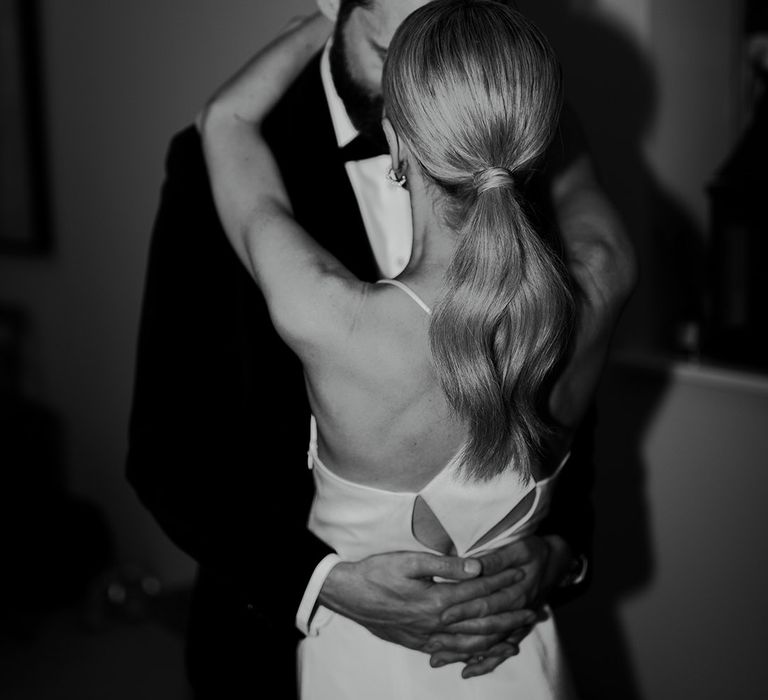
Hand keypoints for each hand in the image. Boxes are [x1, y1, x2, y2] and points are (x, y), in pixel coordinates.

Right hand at [318, 551, 523, 651]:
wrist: (348, 595)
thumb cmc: (377, 572)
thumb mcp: (409, 561)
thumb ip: (444, 565)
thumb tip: (476, 567)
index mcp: (436, 600)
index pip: (478, 591)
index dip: (501, 584)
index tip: (521, 576)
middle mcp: (436, 623)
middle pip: (481, 620)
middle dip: (509, 615)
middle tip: (532, 610)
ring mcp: (428, 637)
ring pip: (471, 642)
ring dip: (497, 638)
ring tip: (517, 634)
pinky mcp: (419, 644)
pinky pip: (453, 653)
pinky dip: (473, 654)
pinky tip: (484, 652)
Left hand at [428, 535, 572, 677]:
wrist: (555, 562)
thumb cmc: (533, 551)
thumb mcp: (517, 548)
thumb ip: (495, 559)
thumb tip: (474, 566)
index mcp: (515, 591)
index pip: (486, 604)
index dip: (464, 610)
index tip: (442, 615)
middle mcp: (517, 611)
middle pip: (485, 628)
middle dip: (458, 636)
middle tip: (433, 641)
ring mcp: (517, 623)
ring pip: (490, 644)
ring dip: (465, 653)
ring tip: (439, 658)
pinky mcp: (517, 629)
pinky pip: (501, 652)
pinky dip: (485, 663)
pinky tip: (467, 671)